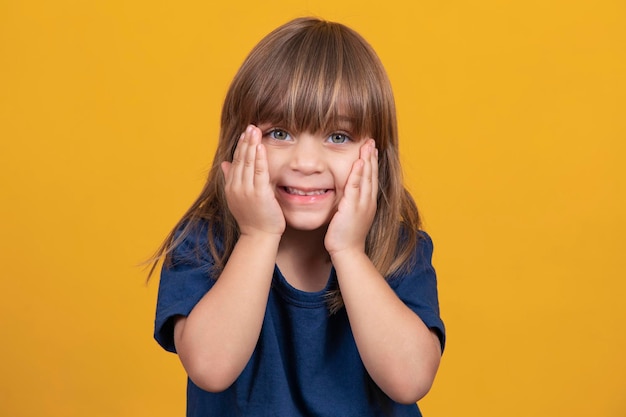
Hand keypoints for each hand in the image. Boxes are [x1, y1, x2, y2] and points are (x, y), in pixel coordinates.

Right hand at [221, 125, 285, 236]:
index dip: (240, 146)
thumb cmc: (253, 218)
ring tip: (255, 130)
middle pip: (240, 159)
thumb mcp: (238, 198)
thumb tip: (225, 164)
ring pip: (248, 163)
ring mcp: (246, 190)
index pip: (235, 162)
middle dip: (245, 141)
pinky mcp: (258, 194)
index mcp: (231, 187)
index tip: (245, 133)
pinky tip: (260, 146)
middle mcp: (236, 187)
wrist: (259, 236)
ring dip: (251, 145)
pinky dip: (259, 158)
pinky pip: (259, 172)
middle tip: (250, 126)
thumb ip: (232, 179)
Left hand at [325, 139, 377, 255]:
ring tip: (368, 145)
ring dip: (367, 160)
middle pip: (372, 175)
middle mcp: (368, 201)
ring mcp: (362, 204)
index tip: (372, 150)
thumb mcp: (352, 217)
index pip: (372, 179)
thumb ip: (351, 205)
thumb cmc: (347, 237)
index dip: (372, 164)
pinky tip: (359, 161)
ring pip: (366, 177)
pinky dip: (358, 173)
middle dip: (372, 157)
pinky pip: (356, 186)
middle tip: (372, 141)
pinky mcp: (352, 207)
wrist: (348, 252)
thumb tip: (348, 199)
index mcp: (368, 203)